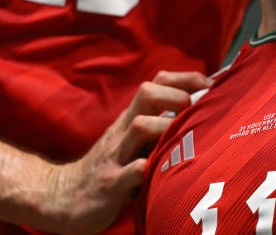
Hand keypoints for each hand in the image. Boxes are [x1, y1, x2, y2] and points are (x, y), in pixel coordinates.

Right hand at [39, 70, 210, 233]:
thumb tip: (196, 113)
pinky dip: (147, 169)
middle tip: (197, 110)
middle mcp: (123, 131)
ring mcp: (116, 156)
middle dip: (176, 96)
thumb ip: (156, 126)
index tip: (212, 85)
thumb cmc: (109, 167)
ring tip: (186, 137)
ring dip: (166, 127)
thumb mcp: (130, 142)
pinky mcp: (110, 184)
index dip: (186, 78)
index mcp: (131, 119)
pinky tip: (164, 173)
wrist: (63, 197)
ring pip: (140, 127)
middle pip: (146, 93)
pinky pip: (130, 172)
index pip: (157, 82)